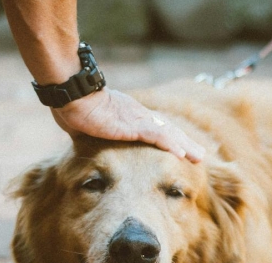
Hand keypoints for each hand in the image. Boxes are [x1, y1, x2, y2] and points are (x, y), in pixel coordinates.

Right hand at [51, 88, 205, 162]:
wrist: (72, 95)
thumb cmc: (74, 107)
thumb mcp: (87, 126)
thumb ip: (92, 133)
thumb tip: (83, 140)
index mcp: (129, 116)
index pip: (156, 129)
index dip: (171, 139)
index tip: (182, 149)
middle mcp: (138, 116)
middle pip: (168, 131)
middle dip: (185, 143)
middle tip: (200, 156)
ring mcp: (136, 119)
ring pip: (167, 133)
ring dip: (184, 146)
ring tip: (198, 158)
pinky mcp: (132, 125)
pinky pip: (155, 136)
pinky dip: (169, 144)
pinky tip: (181, 154)